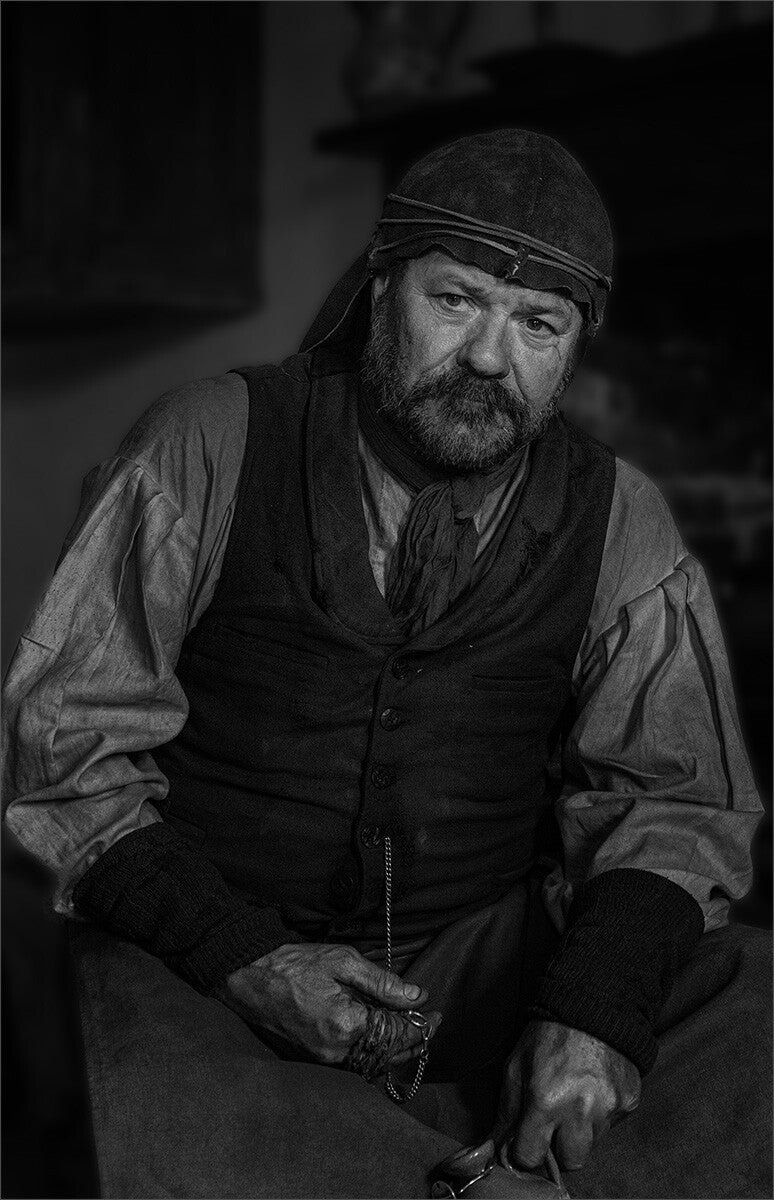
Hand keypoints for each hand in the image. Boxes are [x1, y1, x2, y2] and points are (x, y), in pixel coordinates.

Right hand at [216, 942, 440, 1067]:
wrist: (246, 977)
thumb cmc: (292, 964)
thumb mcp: (342, 961)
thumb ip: (382, 983)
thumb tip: (417, 996)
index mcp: (346, 1025)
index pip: (397, 1033)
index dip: (422, 1026)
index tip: (439, 1015)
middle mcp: (336, 1051)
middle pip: (387, 1054)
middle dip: (413, 1039)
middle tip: (432, 1024)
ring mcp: (322, 1058)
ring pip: (371, 1060)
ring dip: (393, 1047)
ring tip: (412, 1029)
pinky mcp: (312, 1058)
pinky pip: (352, 1059)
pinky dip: (371, 1049)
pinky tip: (380, 1034)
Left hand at [492, 1020, 640, 1172]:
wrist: (591, 1005)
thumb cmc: (547, 1036)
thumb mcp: (515, 1067)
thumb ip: (505, 1113)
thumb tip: (493, 1150)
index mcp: (545, 1101)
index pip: (531, 1156)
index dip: (526, 1149)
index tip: (527, 1138)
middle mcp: (580, 1109)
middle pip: (571, 1162)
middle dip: (560, 1147)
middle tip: (555, 1122)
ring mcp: (608, 1107)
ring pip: (592, 1144)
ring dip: (581, 1131)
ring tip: (575, 1098)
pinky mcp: (629, 1102)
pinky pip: (612, 1126)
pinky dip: (601, 1115)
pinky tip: (593, 1089)